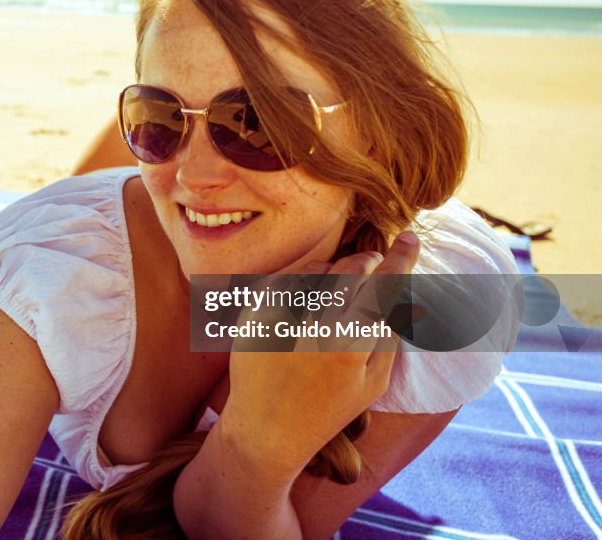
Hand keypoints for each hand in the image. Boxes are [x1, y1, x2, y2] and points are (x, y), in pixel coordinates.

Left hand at [221, 233, 419, 477]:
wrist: (265, 426)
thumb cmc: (328, 408)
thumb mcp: (372, 382)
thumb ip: (390, 335)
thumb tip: (406, 295)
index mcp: (348, 346)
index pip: (383, 288)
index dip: (400, 259)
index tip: (409, 238)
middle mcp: (312, 327)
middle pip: (351, 268)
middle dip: (369, 261)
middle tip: (375, 265)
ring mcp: (279, 316)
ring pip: (318, 268)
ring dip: (336, 271)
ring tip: (339, 295)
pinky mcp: (254, 312)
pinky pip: (287, 278)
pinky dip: (304, 282)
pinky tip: (309, 301)